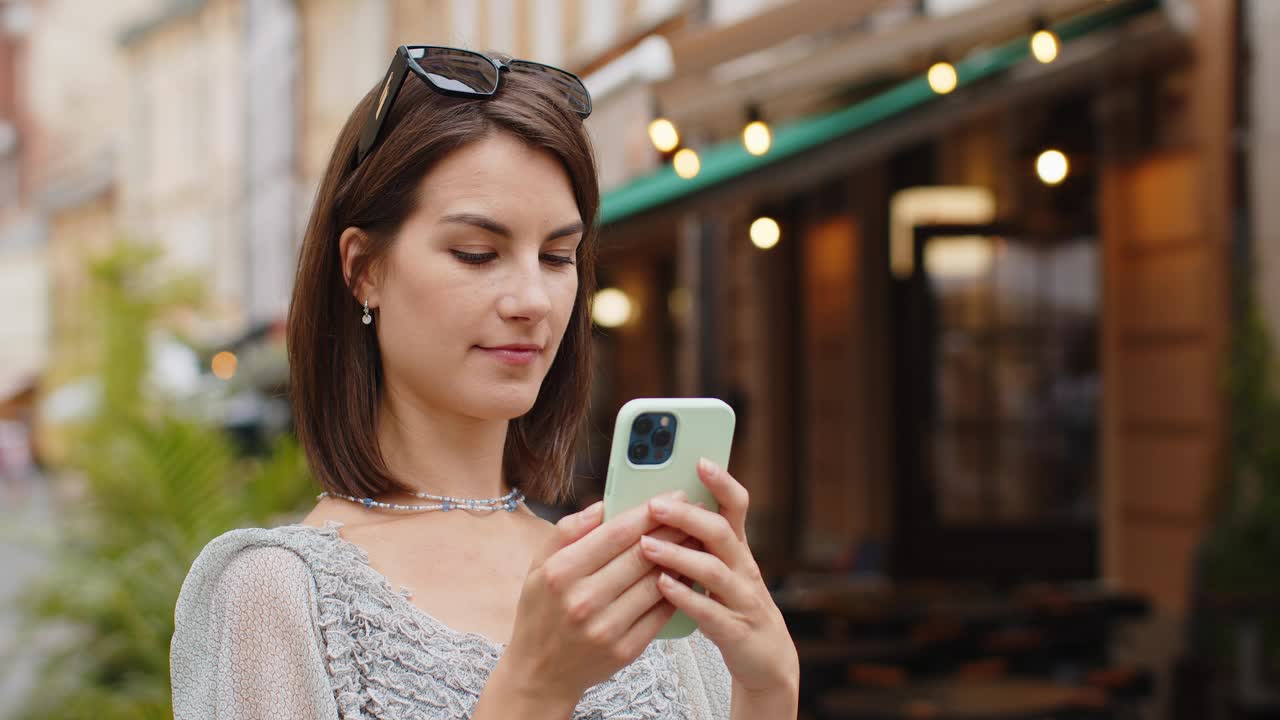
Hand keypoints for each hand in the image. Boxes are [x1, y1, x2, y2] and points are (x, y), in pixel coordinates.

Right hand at [498, 492, 690, 705]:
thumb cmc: (540, 613)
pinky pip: (661, 612)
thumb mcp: (538, 566)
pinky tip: (687, 574)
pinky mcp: (626, 650)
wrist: (540, 673)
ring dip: (683, 557)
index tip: (672, 496)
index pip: (616, 532)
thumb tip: (602, 505)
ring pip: (658, 582)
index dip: (649, 511)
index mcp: (562, 571)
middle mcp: (584, 599)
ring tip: (698, 539)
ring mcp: (607, 627)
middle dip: (675, 528)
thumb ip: (567, 531)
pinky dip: (678, 590)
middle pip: (642, 554)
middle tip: (696, 512)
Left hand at [640, 459, 798, 697]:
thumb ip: (696, 541)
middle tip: (655, 504)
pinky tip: (661, 586)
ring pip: (714, 570)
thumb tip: (660, 507)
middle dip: (687, 515)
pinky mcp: (736, 631)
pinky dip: (685, 597)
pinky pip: (710, 611)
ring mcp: (742, 599)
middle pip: (720, 532)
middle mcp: (743, 568)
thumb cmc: (732, 608)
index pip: (735, 506)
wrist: (766, 660)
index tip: (700, 461)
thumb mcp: (721, 568)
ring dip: (679, 555)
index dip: (721, 482)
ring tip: (647, 545)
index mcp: (737, 549)